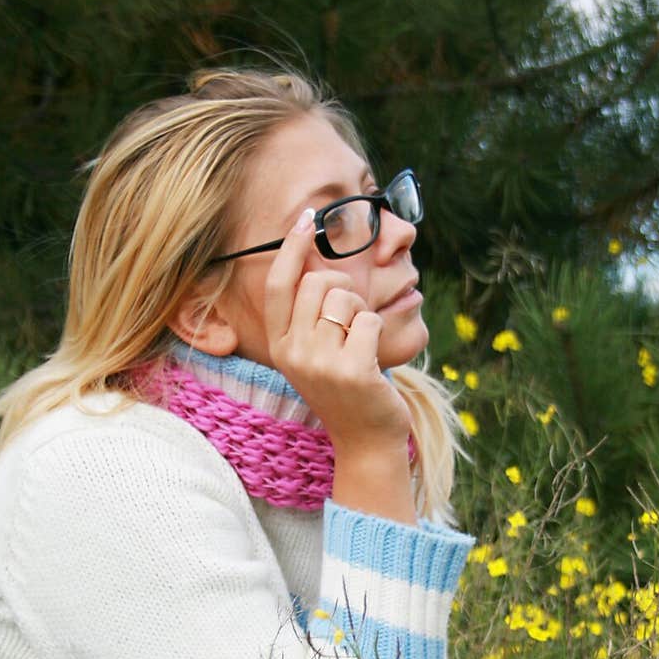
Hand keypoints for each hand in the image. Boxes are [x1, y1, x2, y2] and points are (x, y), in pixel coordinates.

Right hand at [262, 209, 412, 452]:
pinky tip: (374, 359)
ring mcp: (320, 363)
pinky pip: (371, 320)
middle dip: (346, 289)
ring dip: (363, 313)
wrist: (366, 439)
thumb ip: (308, 315)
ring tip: (362, 344)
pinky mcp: (352, 370)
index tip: (307, 219)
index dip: (292, 247)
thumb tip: (314, 258)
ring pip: (347, 298)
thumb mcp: (314, 354)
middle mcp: (293, 353)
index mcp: (279, 346)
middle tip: (353, 321)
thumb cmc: (346, 389)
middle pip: (319, 282)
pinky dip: (379, 332)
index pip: (278, 284)